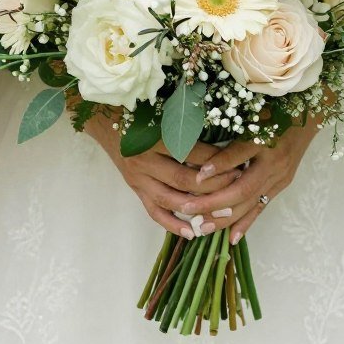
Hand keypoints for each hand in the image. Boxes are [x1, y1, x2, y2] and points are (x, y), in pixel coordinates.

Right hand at [82, 111, 241, 237]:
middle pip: (184, 179)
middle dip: (214, 186)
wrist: (104, 120)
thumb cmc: (138, 111)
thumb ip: (186, 124)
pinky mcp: (136, 190)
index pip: (192, 153)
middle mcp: (145, 160)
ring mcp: (139, 179)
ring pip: (171, 200)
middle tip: (238, 186)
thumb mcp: (161, 112)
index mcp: (154, 137)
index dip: (217, 159)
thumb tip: (223, 137)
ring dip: (198, 208)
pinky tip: (192, 233)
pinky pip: (154, 212)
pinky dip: (172, 225)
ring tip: (223, 212)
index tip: (239, 162)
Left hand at [177, 121, 318, 244]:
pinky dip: (246, 223)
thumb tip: (199, 145)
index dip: (218, 165)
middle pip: (242, 187)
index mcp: (264, 138)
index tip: (196, 177)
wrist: (309, 117)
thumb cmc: (274, 109)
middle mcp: (273, 161)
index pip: (238, 154)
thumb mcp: (252, 113)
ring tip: (202, 228)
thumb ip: (231, 127)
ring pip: (250, 202)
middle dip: (214, 202)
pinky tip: (231, 238)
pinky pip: (261, 207)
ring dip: (226, 218)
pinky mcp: (281, 185)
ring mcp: (279, 176)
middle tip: (188, 209)